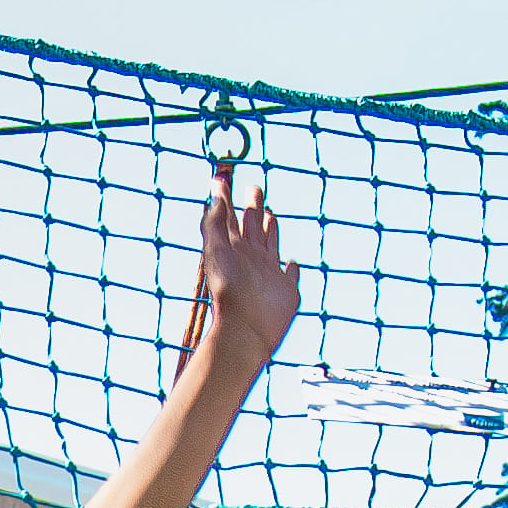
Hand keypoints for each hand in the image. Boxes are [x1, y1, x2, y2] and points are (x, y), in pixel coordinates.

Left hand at [193, 169, 302, 379]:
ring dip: (270, 230)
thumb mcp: (217, 250)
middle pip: (251, 226)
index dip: (225, 198)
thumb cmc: (228, 291)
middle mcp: (250, 258)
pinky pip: (290, 274)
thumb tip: (216, 193)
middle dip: (252, 206)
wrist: (245, 329)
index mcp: (233, 248)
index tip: (222, 179)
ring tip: (270, 215)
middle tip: (254, 187)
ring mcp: (269, 274)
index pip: (228, 216)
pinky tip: (292, 262)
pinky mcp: (287, 291)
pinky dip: (292, 267)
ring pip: (270, 245)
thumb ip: (216, 222)